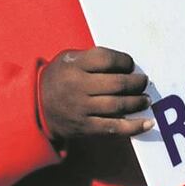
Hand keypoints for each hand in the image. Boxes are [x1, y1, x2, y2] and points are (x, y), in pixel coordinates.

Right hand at [39, 47, 153, 140]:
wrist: (37, 107)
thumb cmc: (60, 78)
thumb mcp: (69, 59)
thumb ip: (94, 58)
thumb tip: (128, 66)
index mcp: (74, 66)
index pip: (107, 59)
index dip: (125, 61)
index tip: (130, 64)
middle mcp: (77, 87)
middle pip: (117, 83)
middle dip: (137, 82)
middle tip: (143, 82)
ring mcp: (81, 109)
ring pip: (118, 105)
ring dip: (138, 102)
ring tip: (145, 99)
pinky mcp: (85, 128)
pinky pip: (114, 128)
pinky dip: (134, 126)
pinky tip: (147, 123)